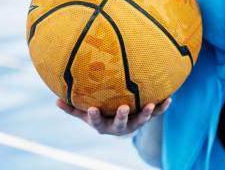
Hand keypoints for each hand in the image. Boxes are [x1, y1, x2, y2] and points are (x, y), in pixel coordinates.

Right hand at [56, 98, 170, 135]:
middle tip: (124, 107)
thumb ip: (72, 108)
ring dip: (146, 113)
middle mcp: (119, 127)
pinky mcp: (146, 118)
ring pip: (141, 120)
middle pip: (121, 124)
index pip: (96, 121)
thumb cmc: (101, 113)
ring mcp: (134, 123)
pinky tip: (169, 98)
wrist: (121, 122)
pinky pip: (156, 114)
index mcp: (103, 125)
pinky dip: (163, 107)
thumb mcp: (85, 112)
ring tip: (151, 105)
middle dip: (122, 116)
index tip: (92, 109)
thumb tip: (55, 100)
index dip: (94, 116)